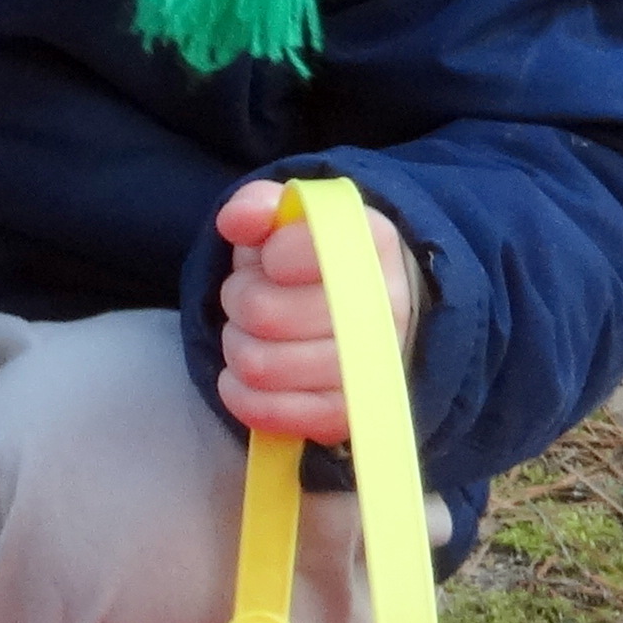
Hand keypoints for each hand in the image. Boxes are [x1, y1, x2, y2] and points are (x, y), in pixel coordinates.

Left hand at [212, 178, 423, 442]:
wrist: (369, 312)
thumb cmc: (318, 262)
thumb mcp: (291, 220)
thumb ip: (259, 205)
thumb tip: (236, 221)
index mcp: (374, 243)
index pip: (286, 254)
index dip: (266, 257)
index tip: (274, 259)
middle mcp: (386, 308)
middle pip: (263, 312)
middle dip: (239, 301)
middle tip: (251, 298)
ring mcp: (372, 370)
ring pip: (259, 365)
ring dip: (237, 347)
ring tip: (252, 334)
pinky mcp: (350, 417)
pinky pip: (271, 413)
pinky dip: (241, 395)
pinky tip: (245, 376)